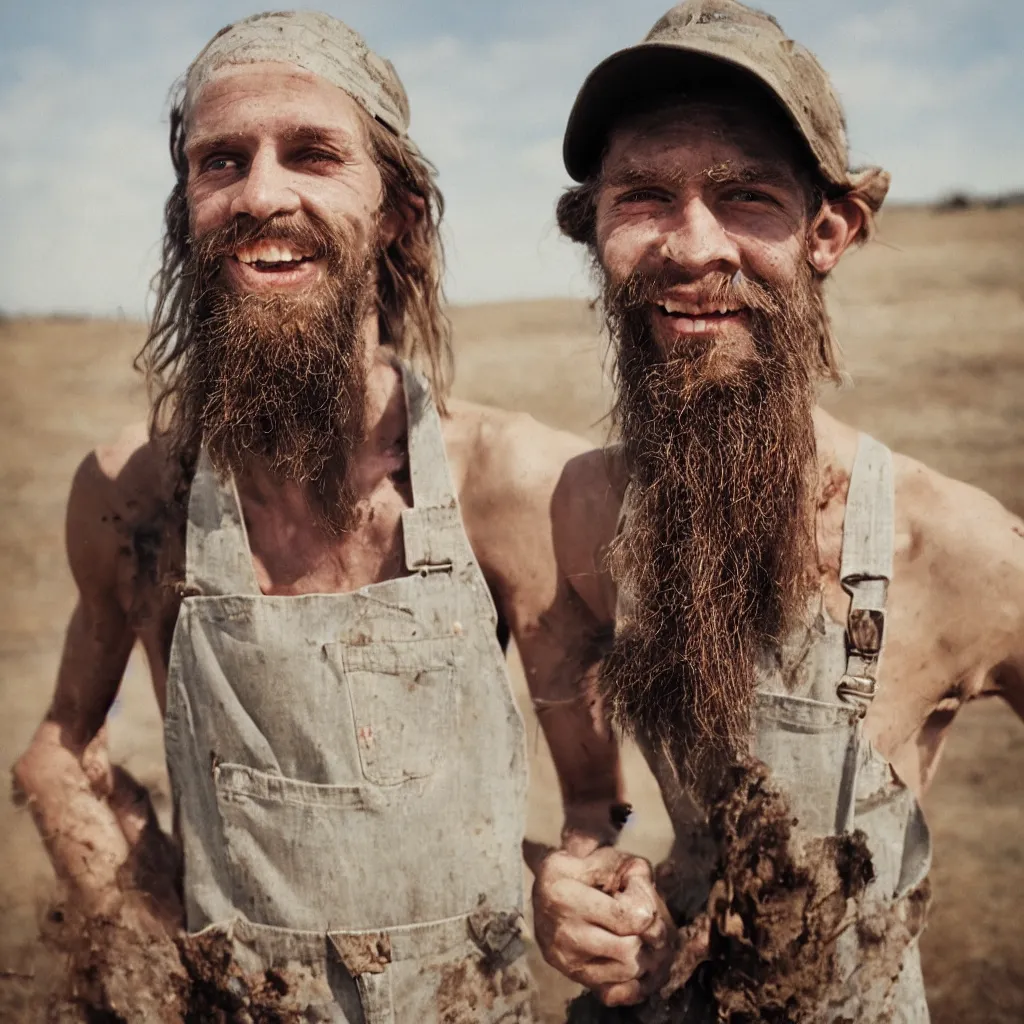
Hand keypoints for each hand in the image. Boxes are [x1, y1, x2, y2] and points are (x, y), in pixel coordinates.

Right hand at [529, 843, 676, 1006]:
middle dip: (650, 939)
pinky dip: (633, 980)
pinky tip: (633, 958)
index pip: (627, 918)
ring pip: (626, 973)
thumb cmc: (585, 871)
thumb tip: (649, 913)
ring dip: (645, 959)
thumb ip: (635, 873)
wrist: (551, 890)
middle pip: (630, 951)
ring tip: (641, 938)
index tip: (646, 906)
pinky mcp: (571, 977)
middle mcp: (561, 931)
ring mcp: (564, 959)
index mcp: (564, 895)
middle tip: (649, 926)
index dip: (649, 913)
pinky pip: (615, 992)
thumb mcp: (607, 858)